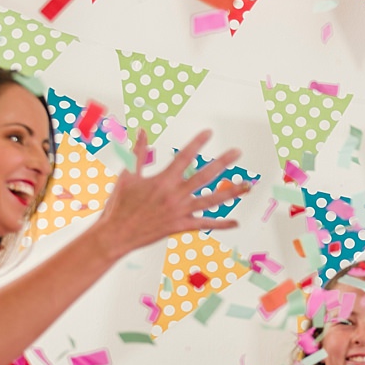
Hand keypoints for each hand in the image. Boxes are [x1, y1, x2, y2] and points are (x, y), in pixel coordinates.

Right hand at [93, 129, 252, 255]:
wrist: (115, 234)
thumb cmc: (119, 204)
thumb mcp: (127, 175)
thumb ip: (137, 152)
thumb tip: (141, 130)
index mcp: (163, 181)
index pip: (184, 157)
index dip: (197, 143)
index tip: (209, 132)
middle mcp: (175, 195)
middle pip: (204, 176)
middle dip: (222, 162)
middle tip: (237, 152)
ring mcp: (180, 212)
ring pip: (211, 201)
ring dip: (231, 192)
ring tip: (248, 186)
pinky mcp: (180, 226)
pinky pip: (204, 225)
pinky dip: (221, 224)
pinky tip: (236, 222)